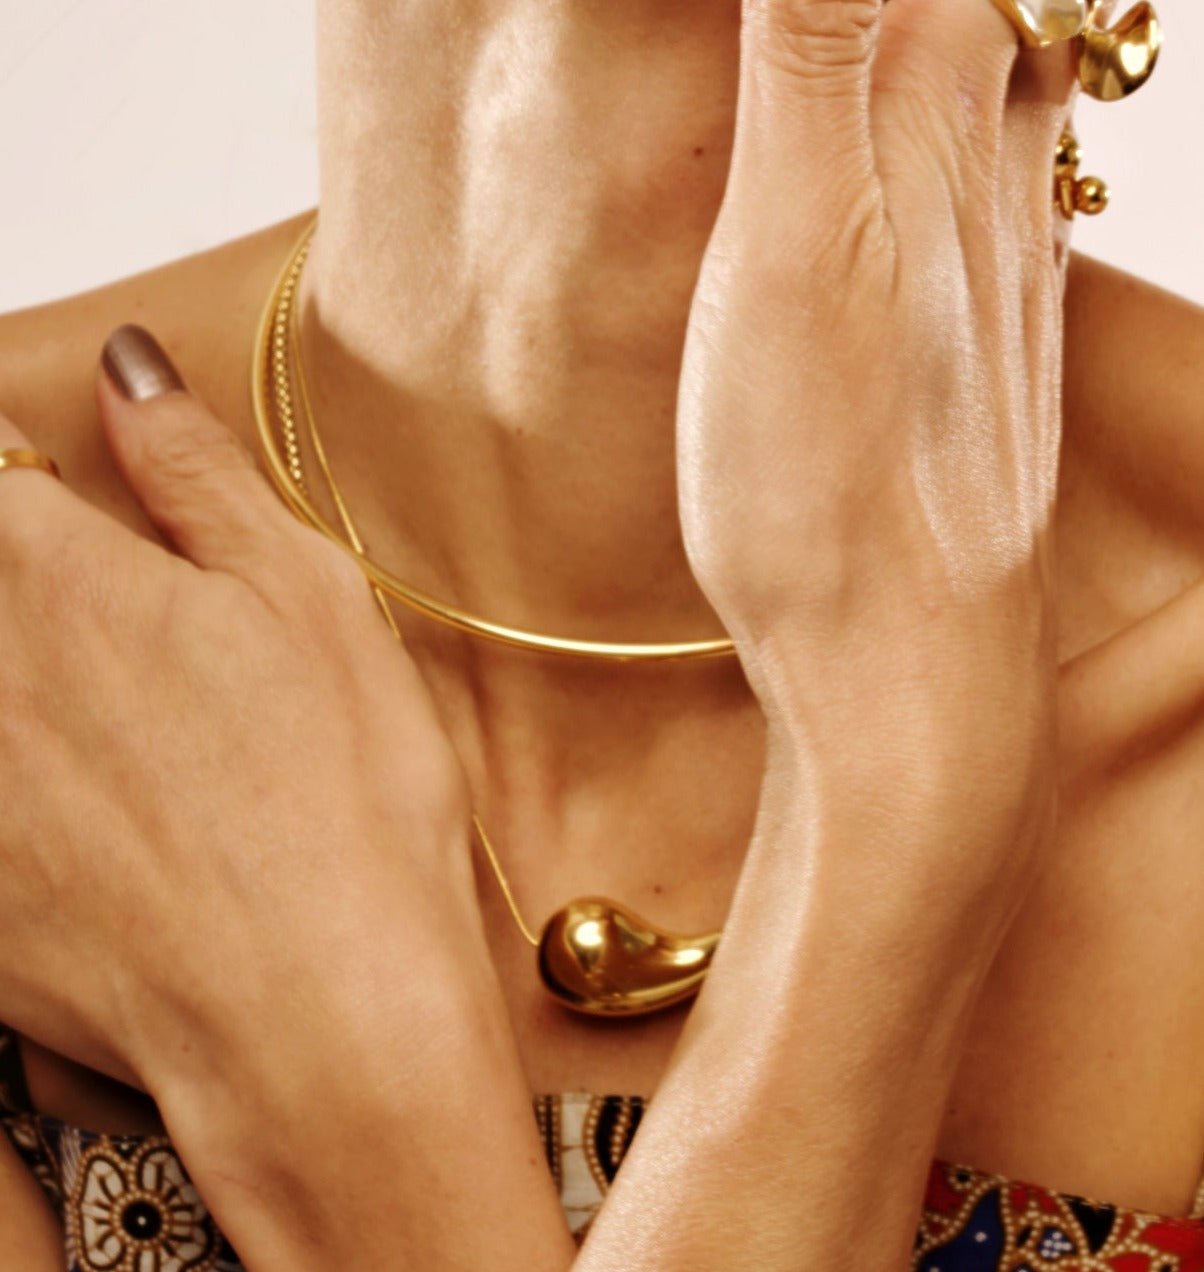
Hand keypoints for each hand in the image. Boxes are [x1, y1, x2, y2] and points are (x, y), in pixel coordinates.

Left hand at [0, 331, 492, 1117]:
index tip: (52, 528)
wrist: (313, 1022)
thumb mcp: (308, 604)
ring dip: (34, 716)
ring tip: (139, 768)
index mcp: (50, 574)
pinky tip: (87, 838)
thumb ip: (195, 473)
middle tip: (135, 683)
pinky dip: (17, 810)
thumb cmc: (340, 809)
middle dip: (32, 614)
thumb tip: (125, 367)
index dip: (22, 498)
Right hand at [676, 0, 1068, 917]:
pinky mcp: (994, 362)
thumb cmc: (829, 499)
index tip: (762, 16)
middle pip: (989, 6)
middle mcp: (998, 188)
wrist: (913, 688)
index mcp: (935, 132)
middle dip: (907, 11)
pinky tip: (961, 168)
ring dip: (965, 37)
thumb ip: (808, 49)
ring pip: (1017, 91)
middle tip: (788, 34)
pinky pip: (1017, 197)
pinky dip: (988, 139)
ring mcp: (1009, 279)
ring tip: (907, 41)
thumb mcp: (787, 256)